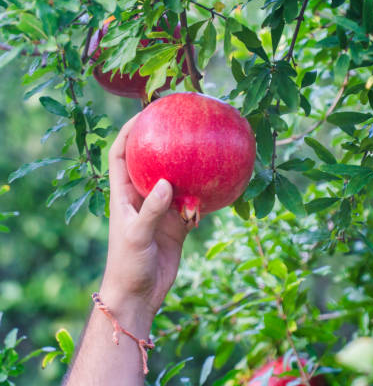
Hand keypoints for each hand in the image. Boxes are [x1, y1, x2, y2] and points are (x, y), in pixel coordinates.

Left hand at [100, 115, 191, 321]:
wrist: (139, 294)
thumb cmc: (128, 265)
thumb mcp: (137, 236)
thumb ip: (151, 210)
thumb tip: (167, 183)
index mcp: (123, 195)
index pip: (120, 155)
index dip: (128, 132)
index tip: (144, 114)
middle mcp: (142, 198)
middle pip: (150, 162)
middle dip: (162, 144)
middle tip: (180, 126)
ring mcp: (160, 211)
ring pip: (176, 182)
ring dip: (187, 172)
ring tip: (204, 154)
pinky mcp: (176, 225)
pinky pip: (192, 204)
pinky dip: (202, 198)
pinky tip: (216, 189)